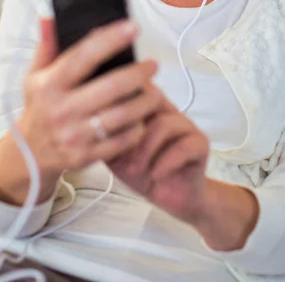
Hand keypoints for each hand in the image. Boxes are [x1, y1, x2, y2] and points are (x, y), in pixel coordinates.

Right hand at [18, 17, 161, 176]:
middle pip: (111, 88)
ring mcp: (75, 135)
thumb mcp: (35, 74)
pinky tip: (143, 116)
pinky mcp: (87, 155)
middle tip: (153, 65)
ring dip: (144, 101)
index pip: (83, 56)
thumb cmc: (40, 105)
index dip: (110, 39)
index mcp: (50, 84)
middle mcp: (62, 109)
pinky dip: (138, 127)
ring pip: (121, 116)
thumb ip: (47, 44)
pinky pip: (122, 141)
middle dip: (138, 74)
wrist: (30, 153)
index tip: (133, 27)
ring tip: (155, 90)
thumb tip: (51, 14)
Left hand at [106, 95, 209, 226]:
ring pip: (164, 124)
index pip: (135, 90)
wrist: (171, 195)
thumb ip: (105, 135)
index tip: (105, 124)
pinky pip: (183, 146)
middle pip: (149, 103)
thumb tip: (84, 122)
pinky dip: (166, 162)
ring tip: (135, 168)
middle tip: (118, 152)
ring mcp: (185, 125)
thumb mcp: (116, 152)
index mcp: (147, 107)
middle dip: (130, 129)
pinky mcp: (200, 144)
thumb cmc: (142, 169)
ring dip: (146, 149)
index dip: (119, 104)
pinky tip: (155, 175)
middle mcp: (167, 110)